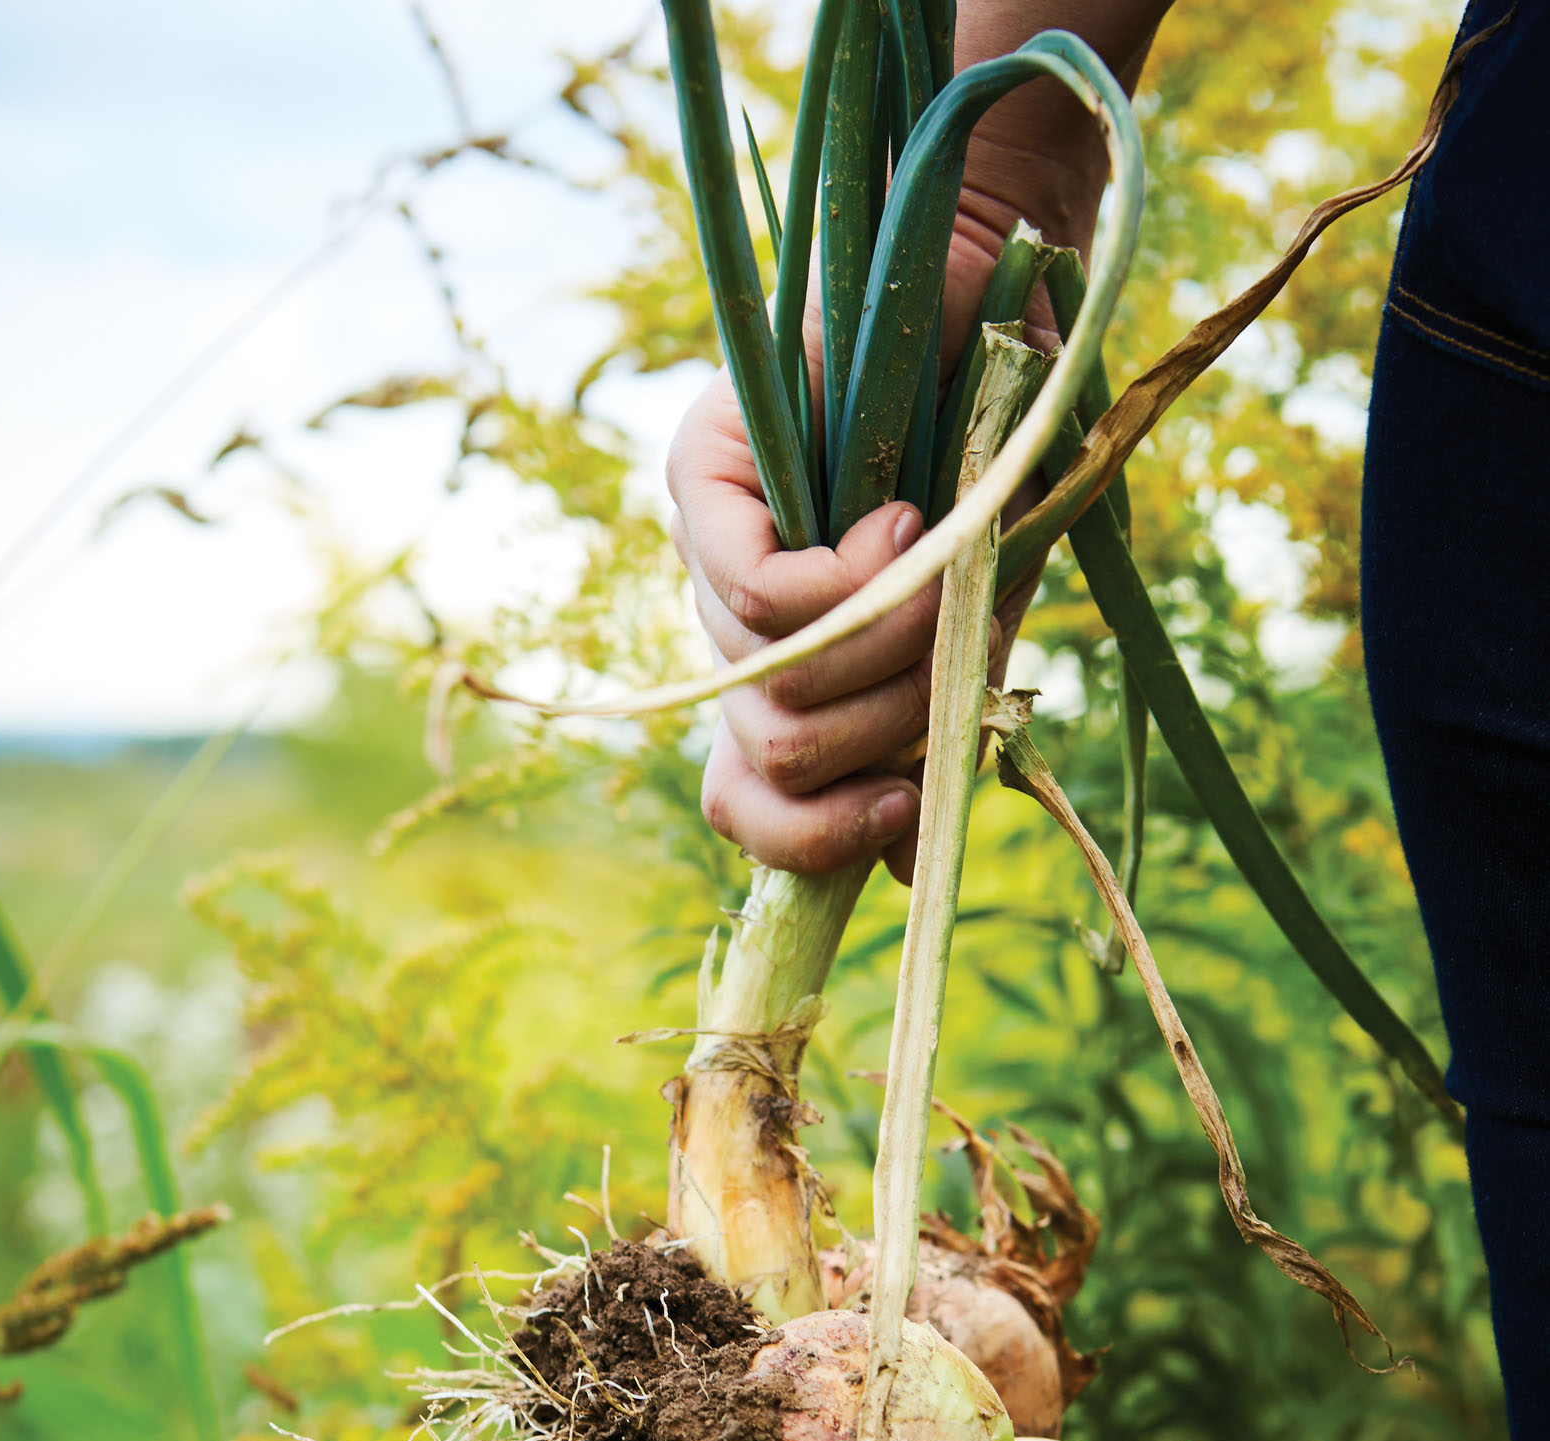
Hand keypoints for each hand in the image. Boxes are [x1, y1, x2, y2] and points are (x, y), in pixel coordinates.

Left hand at [668, 226, 1014, 889]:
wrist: (994, 311)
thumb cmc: (994, 476)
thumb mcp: (972, 636)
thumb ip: (929, 736)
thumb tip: (903, 874)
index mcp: (779, 675)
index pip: (740, 802)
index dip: (810, 840)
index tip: (899, 810)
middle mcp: (725, 621)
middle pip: (771, 755)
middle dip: (884, 732)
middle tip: (954, 650)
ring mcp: (703, 548)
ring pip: (770, 684)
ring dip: (887, 652)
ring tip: (946, 565)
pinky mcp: (701, 473)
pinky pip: (757, 596)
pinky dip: (847, 584)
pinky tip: (899, 527)